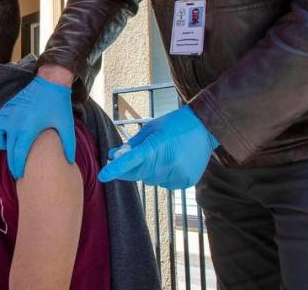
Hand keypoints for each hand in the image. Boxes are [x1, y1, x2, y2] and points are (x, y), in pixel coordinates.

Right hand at [0, 75, 75, 178]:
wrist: (50, 81)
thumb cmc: (59, 104)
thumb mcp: (66, 125)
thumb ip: (68, 144)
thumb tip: (69, 162)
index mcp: (29, 128)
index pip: (18, 153)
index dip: (18, 166)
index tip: (20, 175)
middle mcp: (15, 122)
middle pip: (8, 148)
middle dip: (12, 161)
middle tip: (17, 170)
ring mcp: (9, 113)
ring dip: (3, 145)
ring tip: (10, 151)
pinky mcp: (7, 107)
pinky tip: (6, 135)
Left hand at [98, 106, 218, 188]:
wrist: (204, 127)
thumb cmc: (174, 124)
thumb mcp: (150, 129)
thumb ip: (132, 145)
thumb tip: (114, 156)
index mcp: (157, 146)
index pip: (132, 160)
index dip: (116, 169)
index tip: (103, 176)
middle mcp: (167, 163)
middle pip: (138, 174)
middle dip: (129, 169)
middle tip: (129, 158)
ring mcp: (178, 174)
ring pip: (151, 180)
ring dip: (148, 171)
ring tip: (161, 154)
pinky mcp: (185, 181)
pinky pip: (164, 183)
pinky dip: (162, 175)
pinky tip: (171, 162)